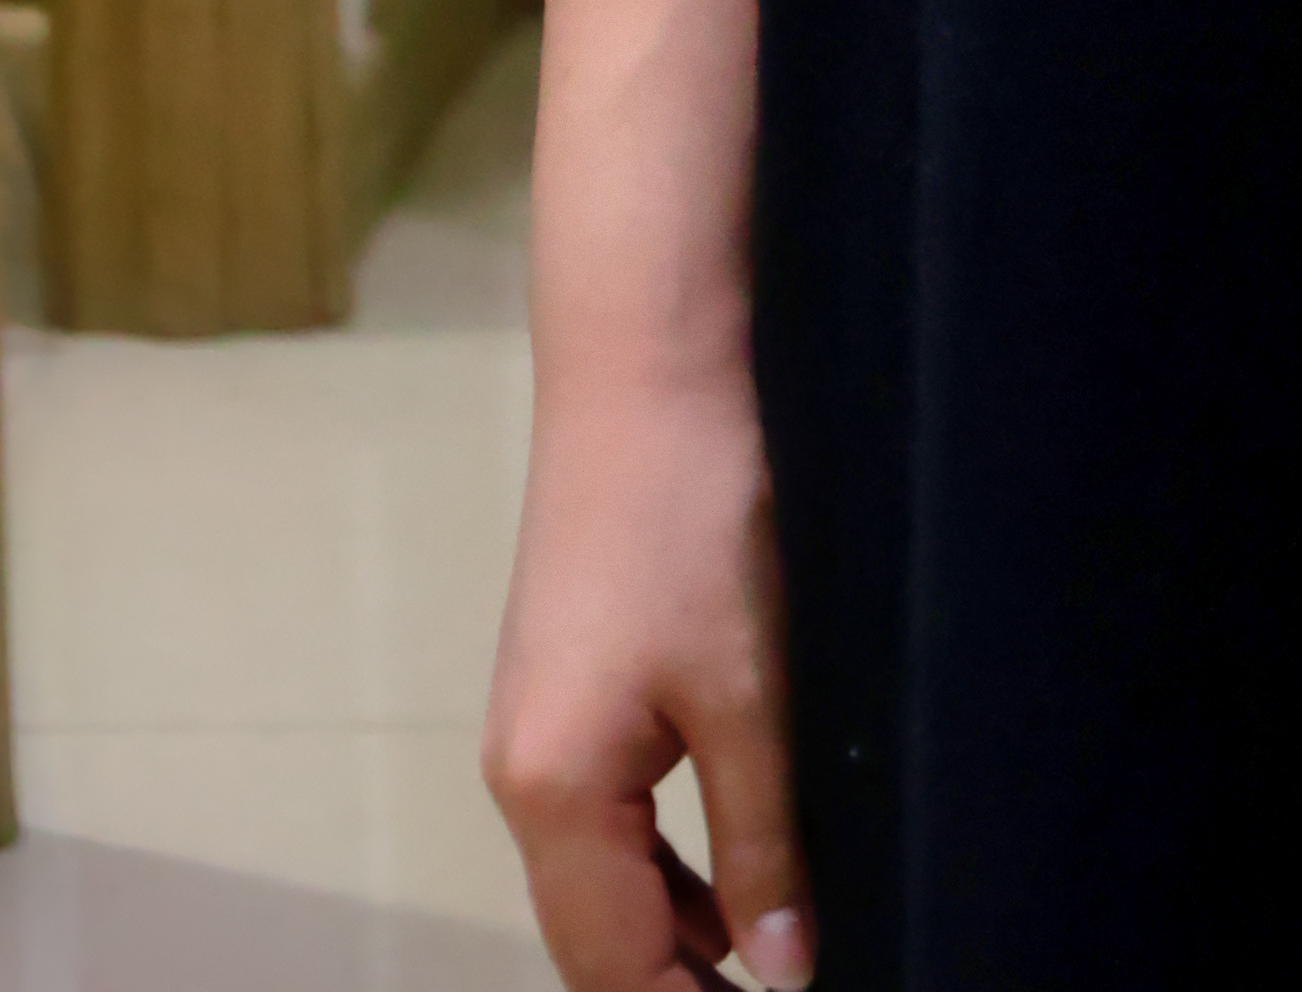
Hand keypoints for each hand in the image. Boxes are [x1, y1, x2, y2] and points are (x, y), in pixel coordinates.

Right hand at [483, 358, 813, 987]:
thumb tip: (781, 967)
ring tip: (766, 958)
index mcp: (555, 795)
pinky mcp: (562, 687)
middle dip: (674, 983)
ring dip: (671, 930)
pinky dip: (661, 864)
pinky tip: (732, 871)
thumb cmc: (696, 522)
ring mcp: (533, 730)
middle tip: (776, 988)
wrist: (642, 371)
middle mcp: (521, 778)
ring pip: (598, 879)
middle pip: (592, 937)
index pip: (614, 966)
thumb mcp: (748, 693)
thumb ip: (760, 840)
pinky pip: (605, 817)